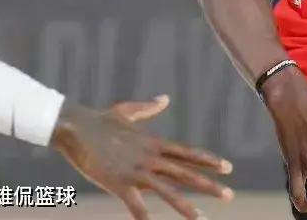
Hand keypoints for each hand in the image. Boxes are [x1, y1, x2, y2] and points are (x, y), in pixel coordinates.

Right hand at [50, 95, 232, 219]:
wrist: (76, 127)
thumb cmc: (100, 119)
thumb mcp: (129, 110)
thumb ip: (149, 107)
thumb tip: (164, 98)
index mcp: (154, 143)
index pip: (188, 153)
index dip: (208, 161)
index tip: (228, 168)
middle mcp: (150, 158)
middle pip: (185, 173)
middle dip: (208, 185)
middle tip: (230, 196)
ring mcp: (136, 171)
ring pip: (167, 191)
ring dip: (186, 206)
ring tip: (203, 219)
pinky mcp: (118, 183)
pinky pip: (135, 205)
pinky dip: (143, 217)